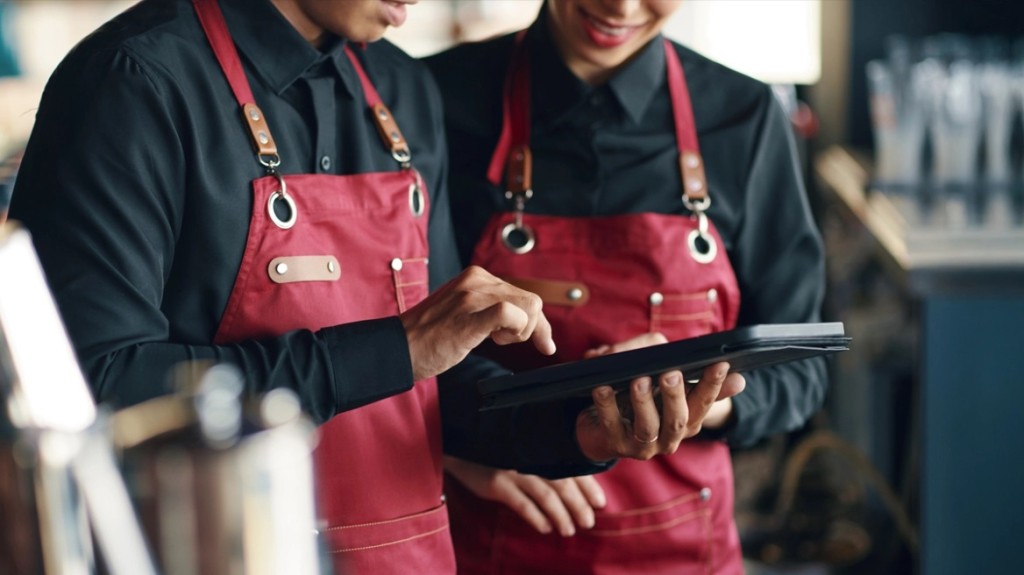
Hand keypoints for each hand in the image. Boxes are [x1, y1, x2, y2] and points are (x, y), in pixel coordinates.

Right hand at [400, 266, 554, 380]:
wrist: (398, 348)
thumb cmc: (429, 337)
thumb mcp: (463, 311)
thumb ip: (489, 308)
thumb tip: (523, 320)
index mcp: (476, 277)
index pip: (523, 294)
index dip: (538, 322)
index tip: (544, 343)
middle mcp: (476, 280)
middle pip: (532, 301)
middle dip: (533, 329)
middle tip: (507, 343)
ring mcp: (473, 296)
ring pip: (528, 307)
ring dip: (522, 332)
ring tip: (494, 340)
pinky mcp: (470, 315)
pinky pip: (511, 314)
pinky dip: (515, 331)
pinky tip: (496, 340)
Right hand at [444, 456, 605, 535]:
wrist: (461, 444)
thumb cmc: (498, 448)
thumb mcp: (524, 449)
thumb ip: (547, 461)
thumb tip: (578, 485)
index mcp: (542, 446)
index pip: (573, 467)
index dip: (589, 486)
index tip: (600, 503)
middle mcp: (531, 456)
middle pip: (564, 482)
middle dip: (578, 505)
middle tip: (588, 522)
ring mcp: (514, 469)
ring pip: (546, 495)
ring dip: (560, 515)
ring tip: (568, 531)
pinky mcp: (496, 483)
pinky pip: (522, 504)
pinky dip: (536, 517)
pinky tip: (545, 528)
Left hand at [574, 333, 745, 460]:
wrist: (599, 428)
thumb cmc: (637, 396)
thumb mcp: (662, 381)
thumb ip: (683, 369)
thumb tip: (737, 380)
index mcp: (687, 420)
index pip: (705, 403)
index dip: (715, 385)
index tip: (720, 363)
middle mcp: (670, 437)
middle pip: (679, 420)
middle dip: (676, 395)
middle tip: (671, 373)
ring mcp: (644, 445)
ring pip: (648, 427)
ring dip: (643, 402)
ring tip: (638, 380)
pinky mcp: (616, 445)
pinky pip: (611, 425)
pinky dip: (606, 406)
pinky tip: (602, 387)